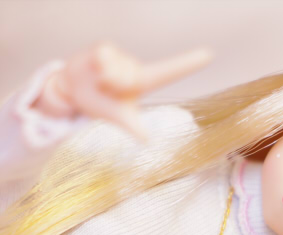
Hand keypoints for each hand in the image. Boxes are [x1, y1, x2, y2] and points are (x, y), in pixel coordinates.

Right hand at [32, 43, 212, 139]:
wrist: (74, 90)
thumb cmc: (102, 103)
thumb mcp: (119, 117)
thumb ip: (133, 127)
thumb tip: (147, 139)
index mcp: (143, 82)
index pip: (171, 72)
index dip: (189, 63)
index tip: (209, 54)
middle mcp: (135, 67)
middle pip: (130, 77)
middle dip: (116, 87)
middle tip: (108, 91)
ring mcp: (121, 56)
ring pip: (115, 69)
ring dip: (104, 80)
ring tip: (99, 81)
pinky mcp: (105, 47)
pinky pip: (103, 57)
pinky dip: (96, 68)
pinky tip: (93, 69)